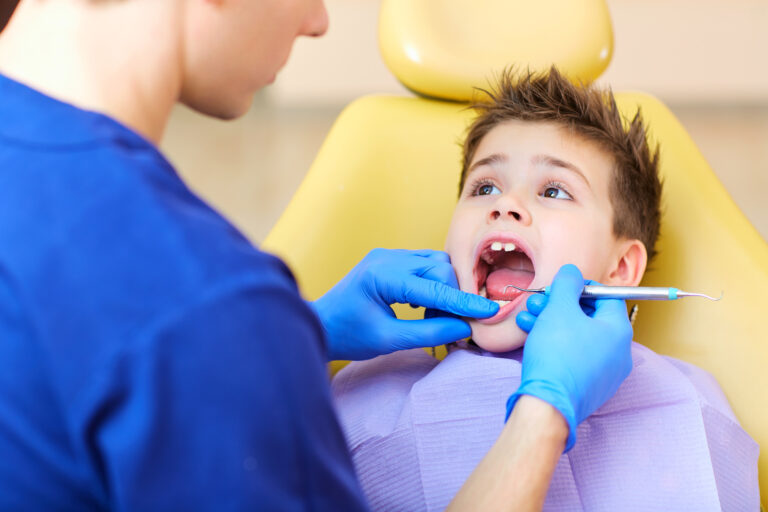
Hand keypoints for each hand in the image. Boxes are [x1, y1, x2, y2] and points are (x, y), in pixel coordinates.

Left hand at [312, 248, 498, 360]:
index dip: (463, 301)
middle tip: (454, 326)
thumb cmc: (347, 335)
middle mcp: (387, 257)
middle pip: (440, 267)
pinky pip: (424, 265)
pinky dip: (433, 285)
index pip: (434, 285)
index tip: (488, 311)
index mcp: (382, 274)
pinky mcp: (390, 260)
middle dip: (453, 295)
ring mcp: (388, 255)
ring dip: (444, 289)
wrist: (320, 325)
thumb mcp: (389, 340)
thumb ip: (429, 332)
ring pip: (435, 263)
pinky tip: (424, 307)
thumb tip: (465, 328)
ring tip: (436, 317)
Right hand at [509, 264, 632, 450]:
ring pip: (578, 336)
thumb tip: (573, 272)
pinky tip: (530, 335)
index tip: (559, 287)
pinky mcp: (588, 386)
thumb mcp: (560, 309)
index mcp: (619, 331)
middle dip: (559, 305)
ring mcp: (605, 372)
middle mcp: (619, 352)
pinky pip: (574, 355)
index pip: (607, 296)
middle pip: (590, 316)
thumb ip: (568, 284)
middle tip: (538, 302)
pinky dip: (555, 342)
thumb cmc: (557, 353)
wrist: (547, 403)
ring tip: (526, 317)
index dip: (580, 286)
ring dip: (551, 322)